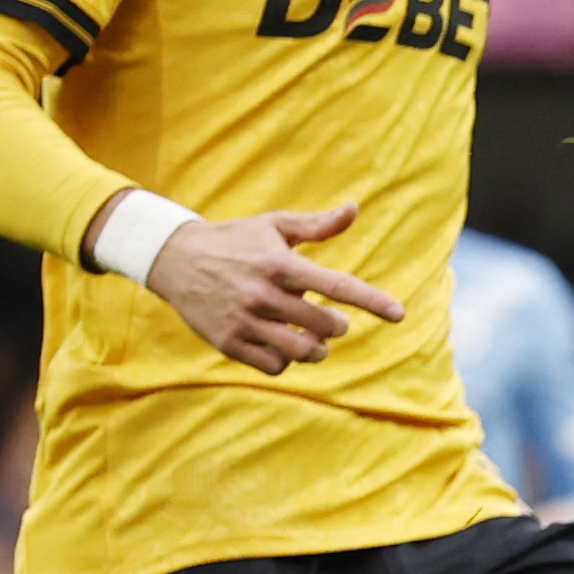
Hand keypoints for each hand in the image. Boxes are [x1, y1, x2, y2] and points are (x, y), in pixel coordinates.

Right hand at [140, 199, 407, 373]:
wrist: (173, 258)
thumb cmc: (235, 240)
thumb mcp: (274, 225)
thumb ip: (317, 225)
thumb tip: (354, 209)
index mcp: (280, 264)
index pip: (336, 285)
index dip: (372, 301)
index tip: (399, 314)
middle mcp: (263, 294)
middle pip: (324, 325)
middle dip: (336, 326)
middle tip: (330, 321)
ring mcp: (243, 321)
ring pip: (301, 352)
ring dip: (317, 349)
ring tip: (314, 338)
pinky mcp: (228, 342)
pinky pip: (274, 365)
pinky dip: (286, 360)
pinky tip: (283, 345)